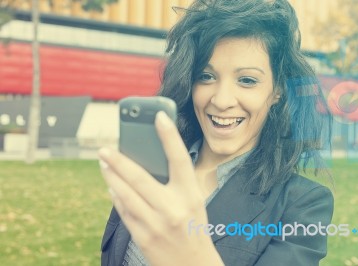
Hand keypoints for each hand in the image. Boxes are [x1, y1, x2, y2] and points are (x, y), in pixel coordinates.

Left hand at [98, 111, 223, 265]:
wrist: (193, 264)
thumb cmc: (194, 228)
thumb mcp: (194, 201)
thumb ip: (177, 183)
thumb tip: (148, 162)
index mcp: (191, 195)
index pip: (180, 159)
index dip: (169, 135)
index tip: (158, 116)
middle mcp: (173, 208)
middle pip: (140, 177)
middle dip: (119, 161)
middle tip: (105, 149)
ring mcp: (156, 224)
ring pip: (125, 194)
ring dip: (111, 177)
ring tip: (103, 163)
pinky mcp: (143, 237)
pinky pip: (124, 212)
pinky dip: (115, 197)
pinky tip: (111, 188)